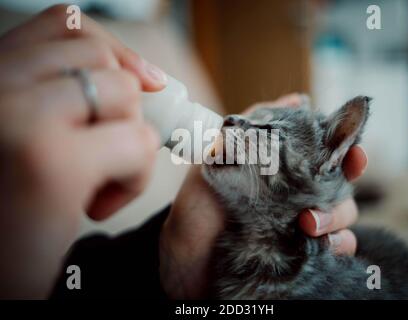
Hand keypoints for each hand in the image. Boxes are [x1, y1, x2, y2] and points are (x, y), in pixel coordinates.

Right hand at [0, 5, 165, 297]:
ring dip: (129, 143)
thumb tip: (147, 78)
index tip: (145, 81)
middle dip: (123, 105)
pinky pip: (137, 142)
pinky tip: (95, 207)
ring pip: (125, 93)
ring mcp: (18, 118)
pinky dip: (135, 178)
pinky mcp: (52, 162)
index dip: (113, 48)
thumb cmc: (11, 207)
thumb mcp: (23, 134)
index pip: (64, 25)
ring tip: (96, 184)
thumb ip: (60, 95)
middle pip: (100, 57)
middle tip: (108, 151)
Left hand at [159, 93, 367, 298]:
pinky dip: (338, 246)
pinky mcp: (302, 254)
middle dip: (339, 191)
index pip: (326, 156)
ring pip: (344, 217)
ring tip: (308, 225)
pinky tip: (321, 246)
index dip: (347, 152)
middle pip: (340, 186)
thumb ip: (253, 126)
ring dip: (336, 219)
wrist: (184, 257)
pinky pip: (338, 248)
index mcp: (282, 170)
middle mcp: (297, 195)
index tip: (355, 154)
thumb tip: (297, 99)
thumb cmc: (198, 205)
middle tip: (315, 201)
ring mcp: (301, 226)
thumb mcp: (216, 158)